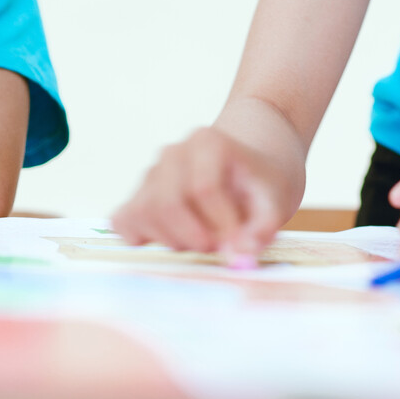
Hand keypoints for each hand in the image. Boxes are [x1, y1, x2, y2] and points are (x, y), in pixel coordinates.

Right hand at [112, 126, 294, 258]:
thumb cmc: (261, 184)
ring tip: (203, 242)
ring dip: (172, 240)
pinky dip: (141, 238)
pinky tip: (174, 241)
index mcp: (207, 141)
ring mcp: (151, 174)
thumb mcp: (275, 200)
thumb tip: (241, 256)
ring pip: (143, 213)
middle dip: (192, 236)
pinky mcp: (138, 196)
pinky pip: (124, 220)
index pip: (203, 188)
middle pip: (166, 202)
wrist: (248, 168)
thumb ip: (262, 227)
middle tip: (218, 248)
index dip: (220, 224)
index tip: (238, 246)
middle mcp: (173, 153)